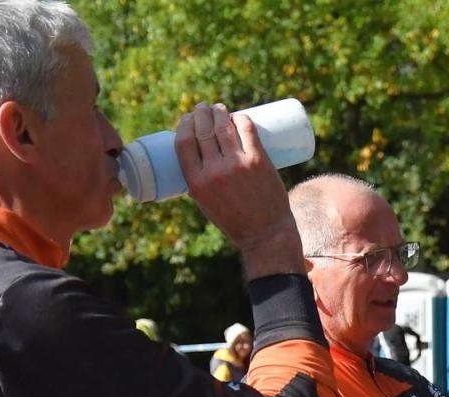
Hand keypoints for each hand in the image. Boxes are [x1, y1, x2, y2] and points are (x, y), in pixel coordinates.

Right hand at [176, 103, 302, 277]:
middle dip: (201, 113)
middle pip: (203, 130)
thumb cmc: (235, 221)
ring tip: (219, 109)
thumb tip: (200, 156)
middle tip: (204, 109)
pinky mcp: (258, 161)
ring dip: (219, 112)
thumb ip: (202, 181)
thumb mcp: (207, 204)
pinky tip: (238, 116)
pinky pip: (247, 130)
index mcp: (196, 183)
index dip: (184, 125)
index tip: (187, 118)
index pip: (184, 142)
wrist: (265, 234)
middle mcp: (214, 172)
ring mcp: (237, 165)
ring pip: (223, 127)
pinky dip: (241, 119)